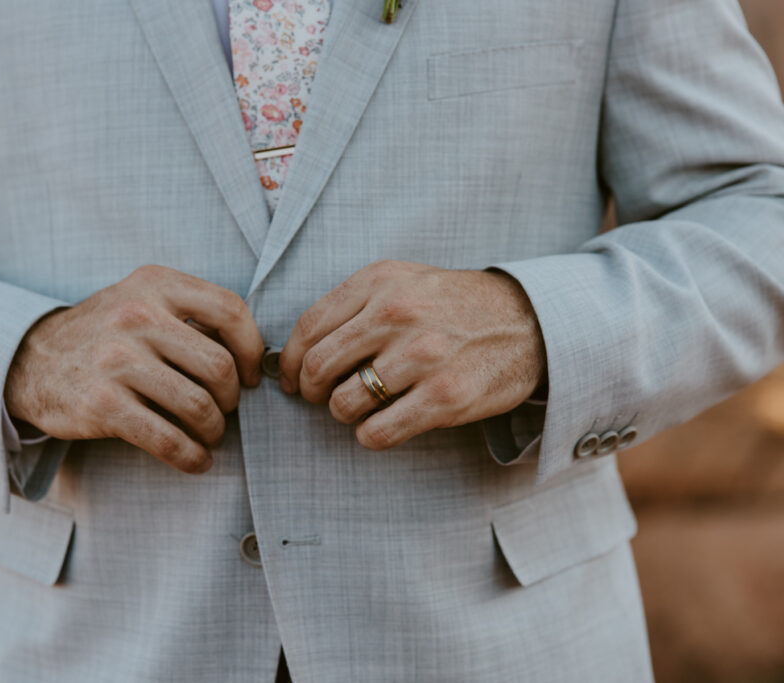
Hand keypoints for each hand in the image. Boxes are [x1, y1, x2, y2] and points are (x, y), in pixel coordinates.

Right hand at [4, 265, 264, 473]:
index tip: (249, 375)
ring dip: (214, 430)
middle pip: (219, 366)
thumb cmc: (104, 334)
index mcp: (155, 284)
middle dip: (231, 398)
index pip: (230, 310)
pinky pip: (167, 439)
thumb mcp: (142, 299)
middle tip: (224, 410)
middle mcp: (136, 316)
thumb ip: (190, 313)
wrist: (30, 361)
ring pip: (198, 406)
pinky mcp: (102, 404)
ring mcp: (117, 360)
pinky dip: (191, 456)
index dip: (252, 349)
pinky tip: (195, 460)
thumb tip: (253, 357)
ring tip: (209, 435)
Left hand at [277, 260, 545, 449]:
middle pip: (318, 367)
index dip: (290, 362)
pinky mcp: (445, 396)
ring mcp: (422, 356)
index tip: (291, 379)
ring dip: (344, 413)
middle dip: (311, 391)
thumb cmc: (455, 305)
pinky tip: (383, 424)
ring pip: (344, 403)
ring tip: (361, 407)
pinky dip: (371, 435)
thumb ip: (354, 305)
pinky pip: (378, 432)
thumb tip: (299, 350)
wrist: (529, 321)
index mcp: (379, 282)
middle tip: (321, 397)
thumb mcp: (403, 281)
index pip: (309, 327)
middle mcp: (397, 314)